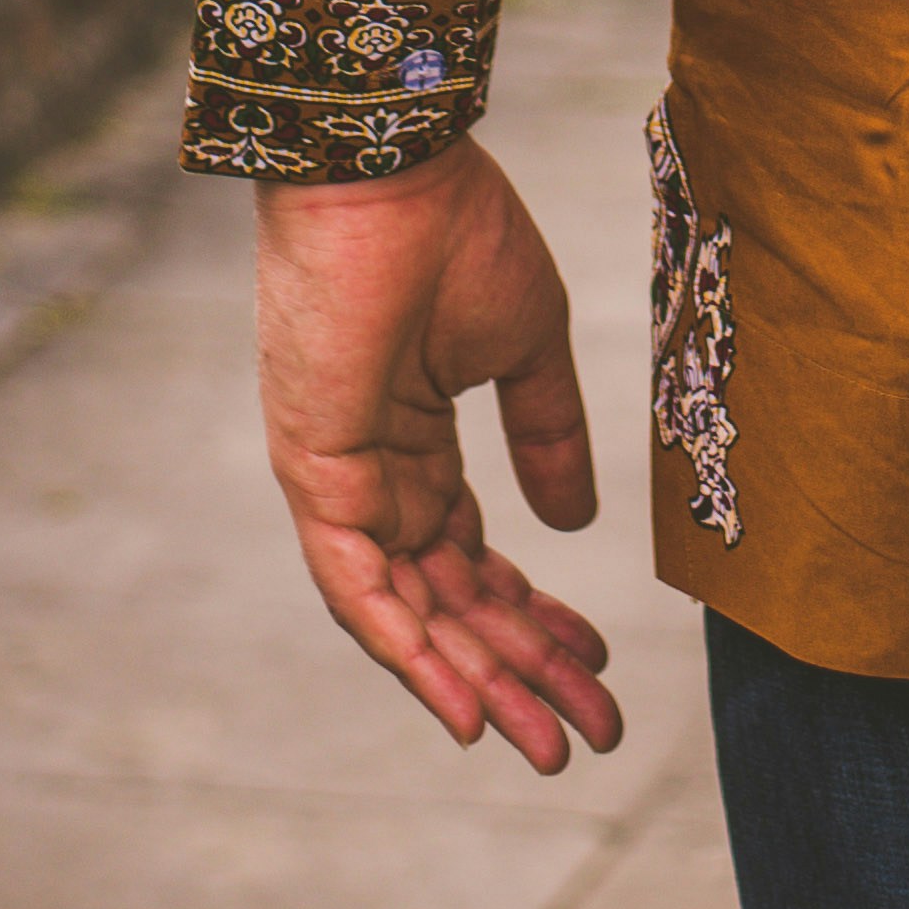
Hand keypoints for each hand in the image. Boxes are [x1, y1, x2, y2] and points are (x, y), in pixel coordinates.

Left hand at [252, 140, 623, 771]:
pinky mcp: (313, 472)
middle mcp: (372, 476)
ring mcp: (338, 480)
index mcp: (416, 443)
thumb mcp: (527, 344)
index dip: (534, 620)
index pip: (473, 561)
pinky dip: (405, 652)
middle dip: (520, 673)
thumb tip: (574, 527)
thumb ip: (547, 436)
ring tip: (541, 744)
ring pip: (408, 612)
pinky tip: (463, 707)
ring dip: (474, 683)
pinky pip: (354, 587)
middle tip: (588, 737)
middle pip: (449, 604)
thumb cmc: (455, 228)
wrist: (395, 163)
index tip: (596, 668)